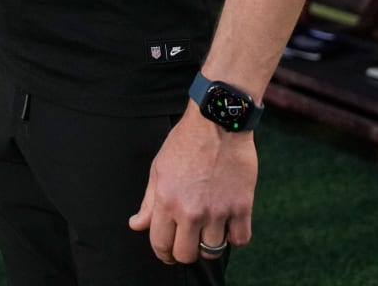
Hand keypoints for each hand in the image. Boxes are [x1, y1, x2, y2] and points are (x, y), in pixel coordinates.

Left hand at [129, 110, 257, 265]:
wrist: (217, 122)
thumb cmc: (185, 142)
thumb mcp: (158, 169)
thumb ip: (148, 202)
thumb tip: (136, 226)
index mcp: (166, 202)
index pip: (161, 244)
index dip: (163, 253)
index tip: (168, 252)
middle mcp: (191, 211)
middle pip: (187, 255)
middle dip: (185, 252)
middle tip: (188, 243)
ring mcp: (218, 210)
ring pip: (213, 251)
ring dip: (209, 245)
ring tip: (208, 232)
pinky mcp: (242, 206)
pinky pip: (240, 239)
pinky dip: (234, 237)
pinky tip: (228, 226)